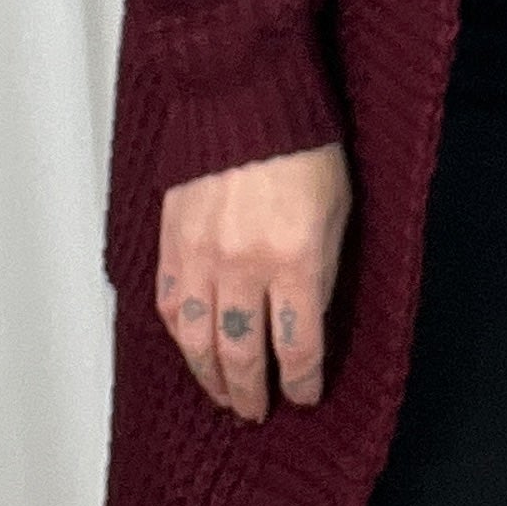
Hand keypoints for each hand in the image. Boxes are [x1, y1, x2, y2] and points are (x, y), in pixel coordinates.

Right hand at [157, 142, 352, 420]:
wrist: (243, 95)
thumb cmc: (302, 145)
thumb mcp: (336, 211)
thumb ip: (321, 271)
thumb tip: (308, 321)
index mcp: (294, 260)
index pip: (298, 347)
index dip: (301, 382)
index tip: (304, 395)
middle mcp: (243, 266)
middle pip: (242, 355)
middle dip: (253, 391)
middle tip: (258, 410)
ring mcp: (200, 256)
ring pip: (198, 340)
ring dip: (211, 376)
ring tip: (223, 395)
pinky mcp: (171, 242)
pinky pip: (170, 305)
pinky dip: (180, 336)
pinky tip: (191, 348)